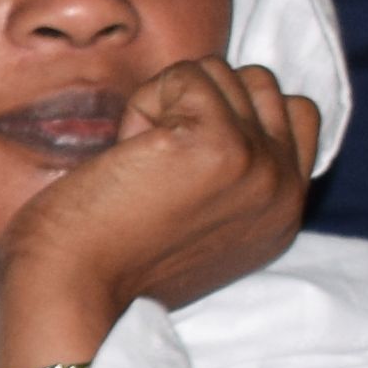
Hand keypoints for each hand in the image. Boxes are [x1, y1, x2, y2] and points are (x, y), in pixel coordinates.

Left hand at [0, 56, 320, 346]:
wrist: (72, 294)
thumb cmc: (108, 257)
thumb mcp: (200, 223)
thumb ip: (234, 176)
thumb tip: (226, 108)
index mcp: (283, 209)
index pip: (296, 113)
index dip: (233, 108)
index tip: (180, 150)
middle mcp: (282, 188)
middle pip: (260, 83)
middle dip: (198, 101)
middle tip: (153, 157)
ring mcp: (256, 164)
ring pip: (222, 73)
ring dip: (167, 101)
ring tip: (138, 159)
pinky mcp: (216, 143)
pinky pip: (185, 76)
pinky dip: (144, 102)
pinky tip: (125, 152)